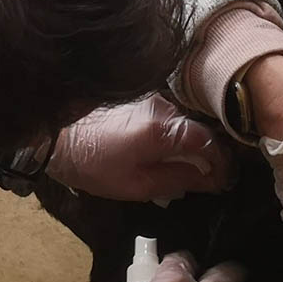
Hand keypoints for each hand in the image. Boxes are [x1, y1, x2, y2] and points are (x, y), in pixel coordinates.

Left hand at [48, 94, 234, 201]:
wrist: (57, 136)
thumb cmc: (93, 165)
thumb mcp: (137, 186)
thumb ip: (178, 180)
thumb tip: (211, 180)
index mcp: (163, 128)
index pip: (210, 141)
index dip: (223, 163)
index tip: (225, 181)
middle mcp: (164, 106)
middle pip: (200, 129)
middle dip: (209, 154)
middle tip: (210, 178)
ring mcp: (153, 97)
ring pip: (185, 122)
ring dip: (191, 143)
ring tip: (187, 168)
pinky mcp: (141, 96)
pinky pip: (169, 116)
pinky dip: (174, 134)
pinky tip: (165, 151)